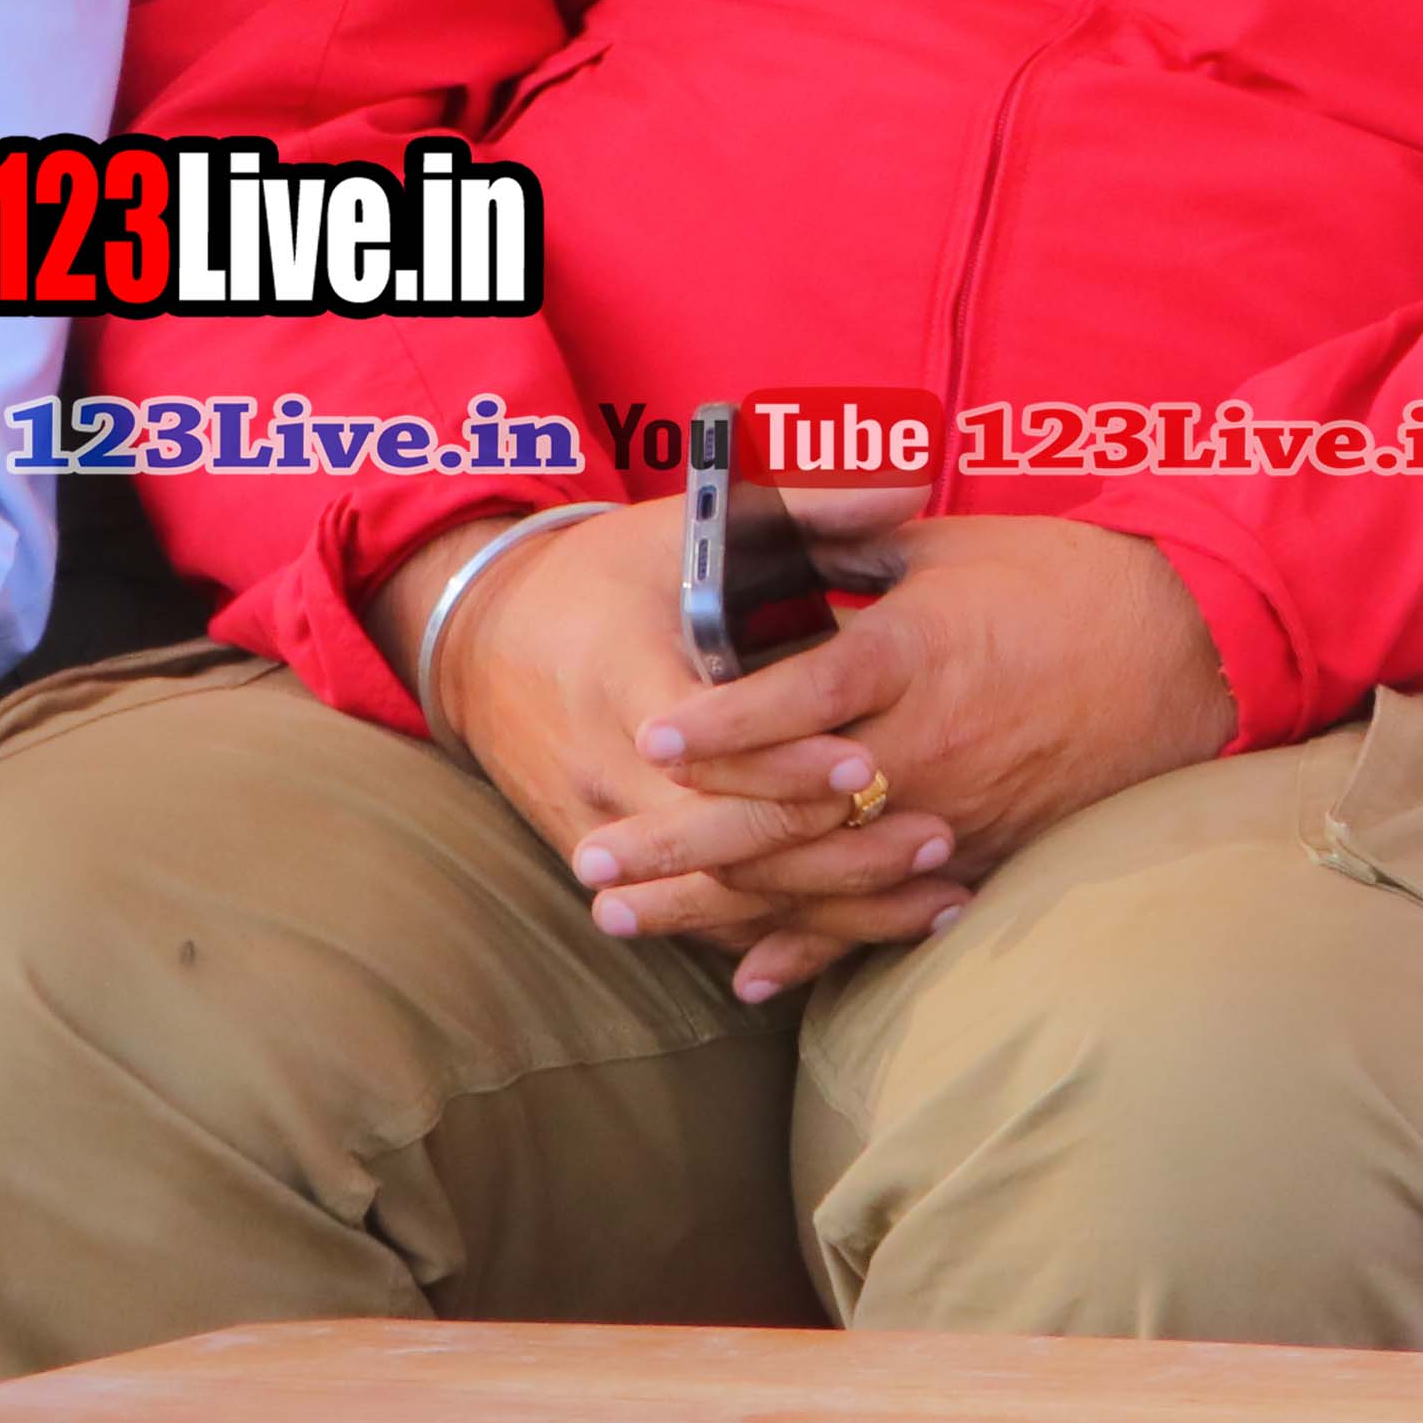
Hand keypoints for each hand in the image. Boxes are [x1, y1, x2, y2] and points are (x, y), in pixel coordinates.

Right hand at [369, 502, 958, 989]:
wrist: (484, 639)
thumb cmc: (606, 575)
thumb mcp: (685, 528)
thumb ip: (802, 511)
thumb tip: (907, 488)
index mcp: (624, 682)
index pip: (700, 746)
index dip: (780, 761)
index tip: (863, 762)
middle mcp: (609, 770)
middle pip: (722, 838)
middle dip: (831, 846)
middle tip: (937, 836)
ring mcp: (605, 829)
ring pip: (724, 896)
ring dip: (830, 905)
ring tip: (938, 900)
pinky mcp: (618, 867)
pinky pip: (707, 921)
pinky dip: (788, 935)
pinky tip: (874, 933)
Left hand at [582, 509, 1231, 998]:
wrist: (1191, 646)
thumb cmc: (1066, 580)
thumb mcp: (948, 550)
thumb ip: (844, 559)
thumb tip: (749, 551)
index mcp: (920, 652)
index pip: (805, 692)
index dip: (725, 718)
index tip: (648, 734)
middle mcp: (931, 740)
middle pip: (786, 805)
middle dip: (680, 839)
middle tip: (591, 861)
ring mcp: (958, 806)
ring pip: (821, 870)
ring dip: (717, 902)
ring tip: (624, 919)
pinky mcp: (984, 849)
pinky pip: (888, 910)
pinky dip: (817, 947)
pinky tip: (748, 972)